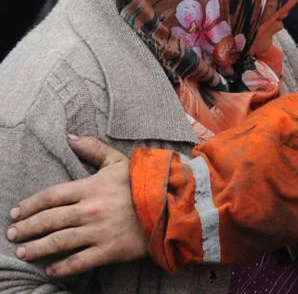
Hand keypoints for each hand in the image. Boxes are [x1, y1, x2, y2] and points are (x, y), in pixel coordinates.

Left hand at [6, 135, 146, 278]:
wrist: (173, 205)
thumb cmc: (144, 182)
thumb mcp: (118, 162)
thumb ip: (93, 148)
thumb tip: (69, 137)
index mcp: (91, 187)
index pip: (51, 196)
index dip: (29, 205)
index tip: (15, 213)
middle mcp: (91, 209)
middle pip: (49, 220)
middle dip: (27, 228)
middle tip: (12, 234)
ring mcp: (100, 231)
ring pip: (59, 241)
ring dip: (36, 248)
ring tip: (22, 253)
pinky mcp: (110, 250)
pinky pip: (79, 261)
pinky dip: (61, 267)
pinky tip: (50, 269)